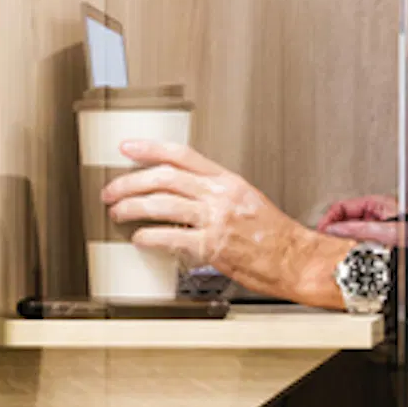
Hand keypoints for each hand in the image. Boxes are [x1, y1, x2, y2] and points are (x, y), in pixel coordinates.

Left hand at [102, 139, 336, 302]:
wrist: (295, 259)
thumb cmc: (275, 235)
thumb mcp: (247, 200)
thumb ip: (215, 194)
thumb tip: (183, 196)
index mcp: (227, 181)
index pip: (182, 154)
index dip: (150, 148)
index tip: (127, 147)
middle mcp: (219, 196)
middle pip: (164, 178)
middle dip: (130, 183)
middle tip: (112, 190)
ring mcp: (215, 220)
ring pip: (161, 204)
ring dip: (132, 208)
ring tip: (118, 213)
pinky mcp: (212, 247)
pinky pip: (170, 237)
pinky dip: (148, 236)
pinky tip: (139, 238)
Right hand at [313, 193, 407, 250]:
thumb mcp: (387, 231)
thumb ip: (359, 229)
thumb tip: (335, 229)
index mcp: (377, 204)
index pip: (343, 207)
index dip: (329, 218)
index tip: (321, 231)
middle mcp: (377, 216)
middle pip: (345, 221)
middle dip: (333, 231)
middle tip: (325, 243)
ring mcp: (379, 229)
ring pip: (352, 234)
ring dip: (342, 242)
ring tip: (336, 250)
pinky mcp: (381, 242)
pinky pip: (360, 244)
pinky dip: (352, 250)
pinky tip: (351, 256)